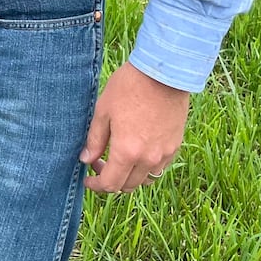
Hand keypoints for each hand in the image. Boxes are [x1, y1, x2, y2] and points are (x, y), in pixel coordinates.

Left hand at [80, 62, 189, 192]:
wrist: (163, 74)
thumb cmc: (129, 88)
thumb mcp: (103, 111)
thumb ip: (95, 140)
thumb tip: (86, 160)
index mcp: (127, 152)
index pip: (110, 184)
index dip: (96, 185)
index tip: (87, 179)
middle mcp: (148, 159)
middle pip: (128, 186)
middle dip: (111, 180)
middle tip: (100, 161)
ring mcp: (164, 154)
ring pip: (145, 180)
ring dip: (130, 176)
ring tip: (119, 159)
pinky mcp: (175, 146)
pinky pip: (159, 168)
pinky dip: (146, 168)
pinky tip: (138, 151)